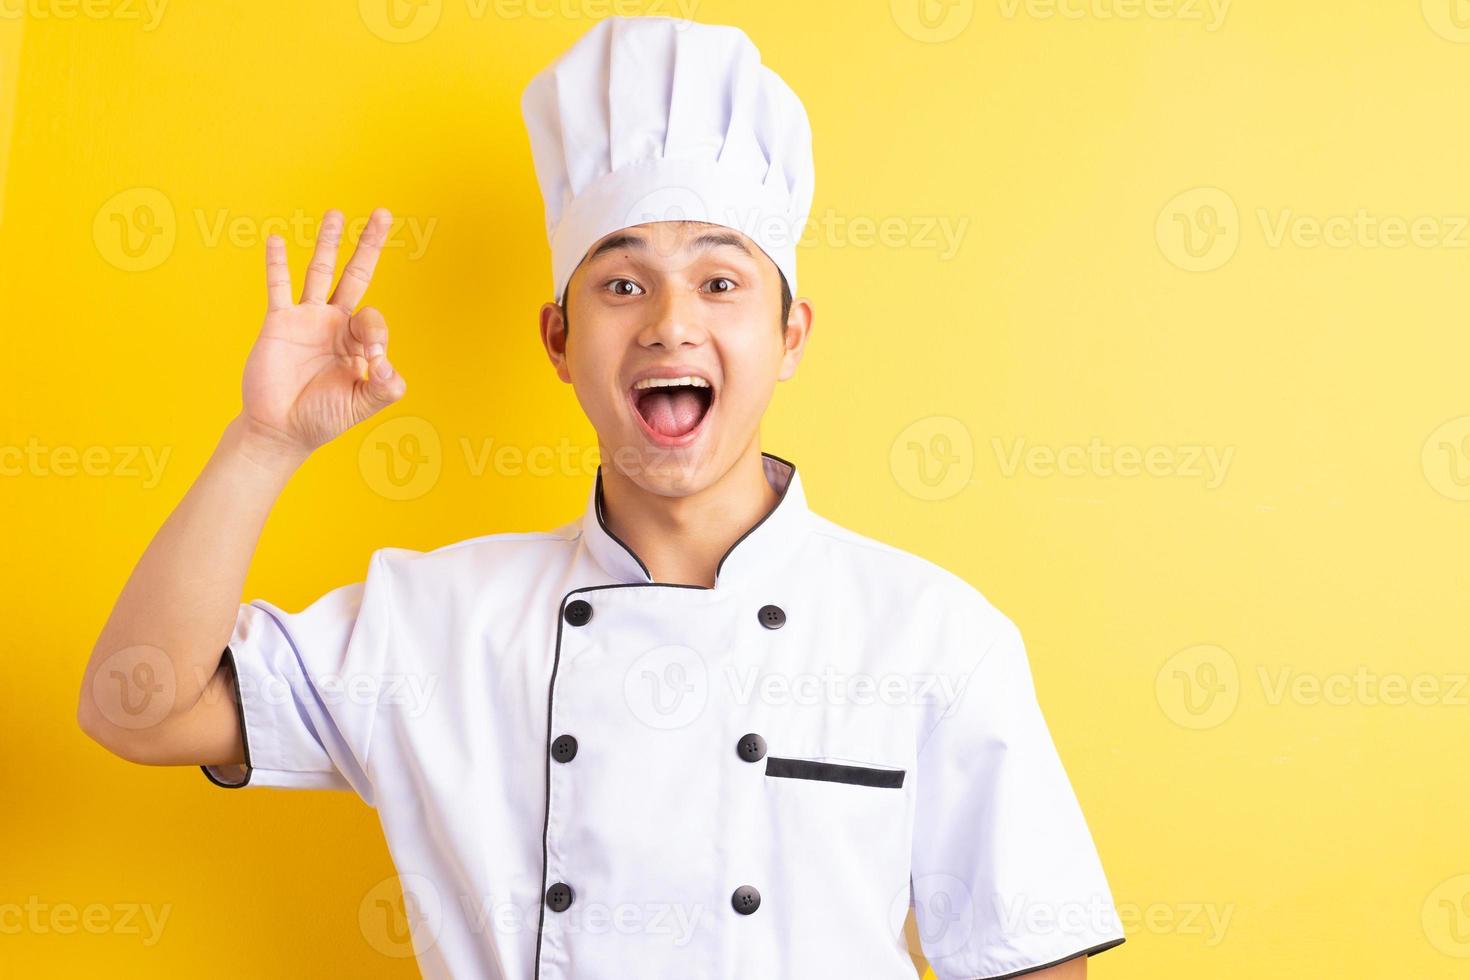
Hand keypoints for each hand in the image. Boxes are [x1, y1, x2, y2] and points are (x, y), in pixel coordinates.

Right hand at [237, 207, 405, 458]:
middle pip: (357, 274)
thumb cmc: (322, 419)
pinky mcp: (279, 322)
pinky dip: (277, 263)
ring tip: (336, 213)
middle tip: (383, 214)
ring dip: (328, 242)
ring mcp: (308, 319)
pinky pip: (279, 286)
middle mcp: (336, 324)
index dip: (374, 334)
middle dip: (369, 245)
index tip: (370, 361)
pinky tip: (277, 240)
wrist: (280, 429)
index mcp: (359, 343)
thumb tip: (389, 366)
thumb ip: (384, 388)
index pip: (374, 318)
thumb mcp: (361, 404)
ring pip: (320, 271)